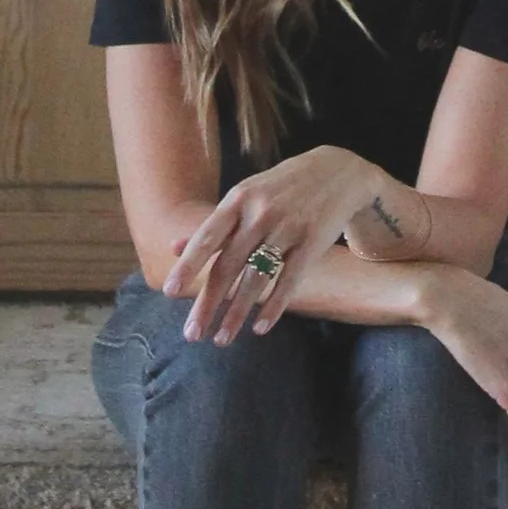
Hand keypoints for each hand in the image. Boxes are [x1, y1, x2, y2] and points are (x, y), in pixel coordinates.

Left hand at [162, 147, 378, 342]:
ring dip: (237, 313)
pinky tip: (260, 327)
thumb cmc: (282, 187)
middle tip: (192, 333)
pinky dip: (274, 306)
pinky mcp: (313, 241)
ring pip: (256, 279)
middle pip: (228, 265)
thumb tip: (174, 247)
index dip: (188, 266)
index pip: (207, 238)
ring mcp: (288, 227)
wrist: (338, 170)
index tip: (169, 291)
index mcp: (238, 199)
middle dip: (208, 303)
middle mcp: (260, 213)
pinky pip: (290, 280)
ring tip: (221, 338)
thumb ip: (213, 225)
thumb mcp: (245, 195)